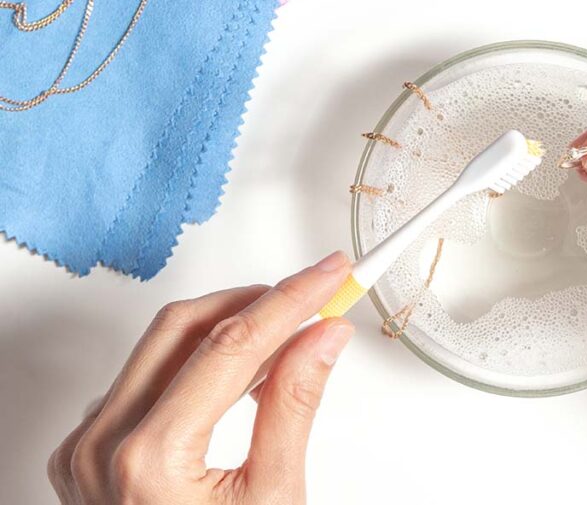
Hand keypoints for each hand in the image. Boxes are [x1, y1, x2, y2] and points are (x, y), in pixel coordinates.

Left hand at [48, 252, 354, 503]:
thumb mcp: (275, 498)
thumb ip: (294, 405)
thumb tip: (322, 337)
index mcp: (149, 460)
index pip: (232, 345)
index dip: (291, 299)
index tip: (330, 275)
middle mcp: (101, 446)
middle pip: (185, 328)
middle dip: (256, 299)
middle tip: (315, 288)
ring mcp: (85, 450)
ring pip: (157, 347)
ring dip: (225, 325)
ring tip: (287, 324)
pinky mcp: (85, 452)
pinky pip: (141, 380)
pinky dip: (193, 360)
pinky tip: (236, 364)